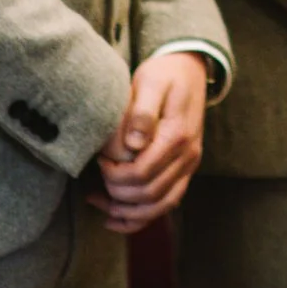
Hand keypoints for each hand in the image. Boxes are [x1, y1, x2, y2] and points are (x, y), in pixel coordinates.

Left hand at [91, 52, 206, 234]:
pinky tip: (116, 217)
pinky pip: (167, 203)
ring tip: (99, 202)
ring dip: (127, 212)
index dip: (114, 174)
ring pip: (159, 206)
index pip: (142, 172)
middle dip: (116, 192)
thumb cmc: (165, 74)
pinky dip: (142, 217)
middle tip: (96, 174)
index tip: (99, 159)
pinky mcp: (185, 169)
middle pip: (149, 193)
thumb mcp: (151, 82)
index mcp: (177, 135)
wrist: (190, 69)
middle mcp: (188, 155)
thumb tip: (132, 144)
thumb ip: (142, 112)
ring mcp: (189, 165)